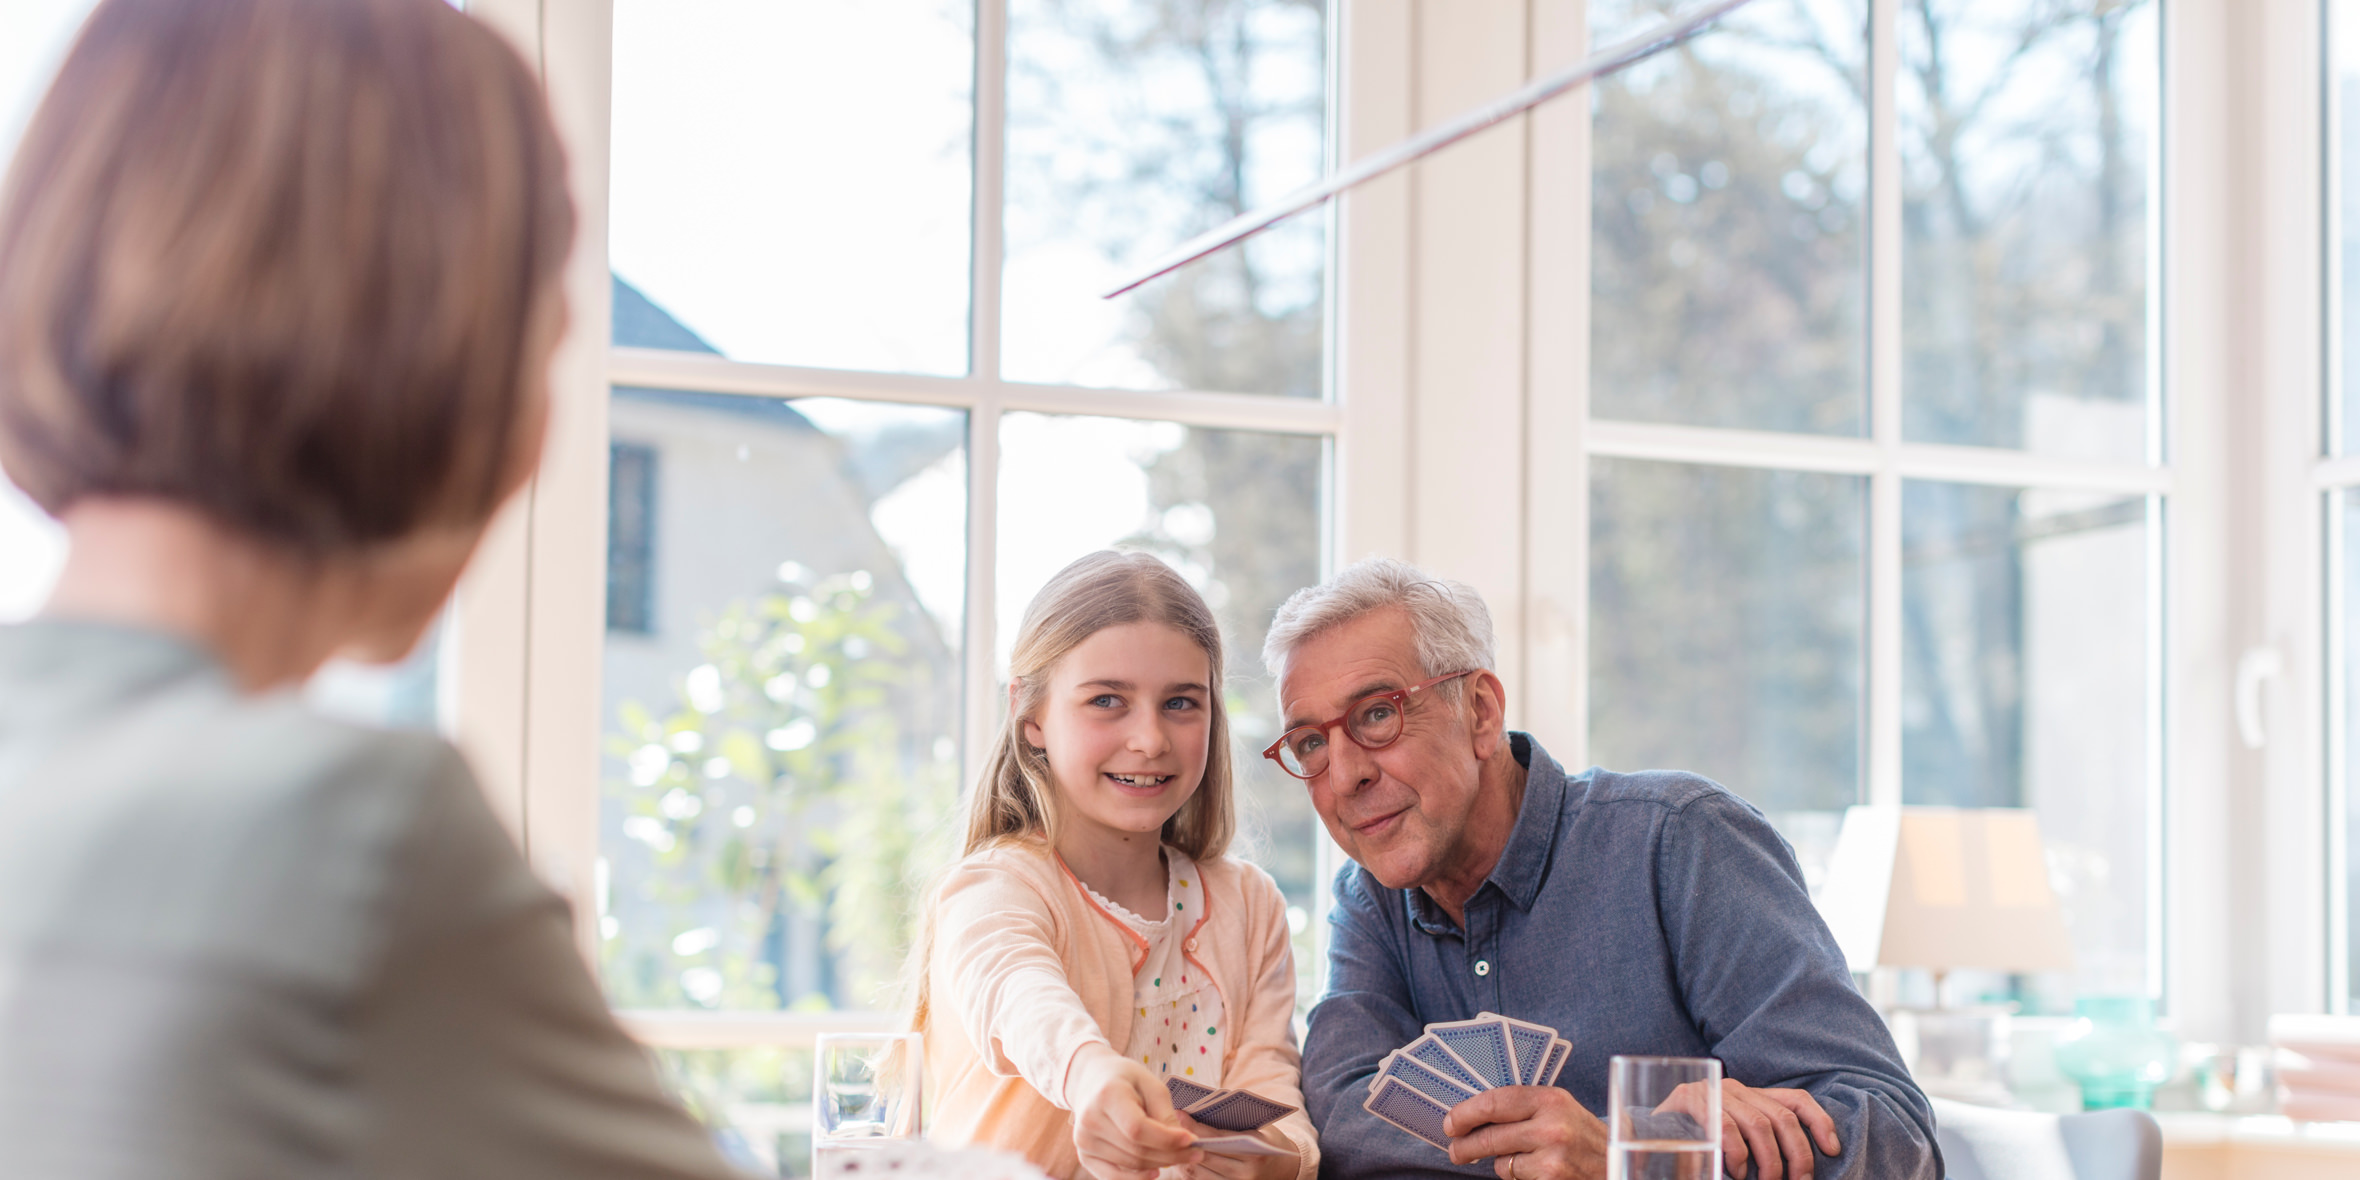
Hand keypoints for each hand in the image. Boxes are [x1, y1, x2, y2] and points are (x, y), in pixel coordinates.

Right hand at [1067, 1046, 1202, 1179]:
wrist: (1091, 1081)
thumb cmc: (1125, 1080)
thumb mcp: (1150, 1083)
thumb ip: (1164, 1113)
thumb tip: (1183, 1143)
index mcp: (1107, 1096)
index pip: (1137, 1128)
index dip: (1166, 1139)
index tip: (1191, 1140)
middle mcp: (1090, 1120)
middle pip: (1136, 1150)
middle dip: (1171, 1155)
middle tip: (1196, 1152)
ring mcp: (1084, 1141)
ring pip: (1131, 1165)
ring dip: (1160, 1164)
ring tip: (1180, 1156)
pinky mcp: (1084, 1155)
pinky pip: (1113, 1177)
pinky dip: (1137, 1179)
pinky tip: (1156, 1172)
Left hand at [1156, 1113, 1296, 1179]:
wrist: (1285, 1169)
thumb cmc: (1268, 1140)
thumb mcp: (1258, 1127)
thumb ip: (1234, 1121)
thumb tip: (1201, 1108)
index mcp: (1255, 1152)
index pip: (1219, 1138)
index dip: (1196, 1126)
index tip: (1180, 1113)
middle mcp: (1246, 1174)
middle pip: (1206, 1156)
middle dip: (1186, 1140)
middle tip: (1169, 1124)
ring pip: (1200, 1173)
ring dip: (1184, 1157)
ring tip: (1173, 1140)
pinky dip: (1191, 1170)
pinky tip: (1182, 1158)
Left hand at [1441, 1085, 1608, 1179]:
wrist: (1617, 1165)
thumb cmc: (1582, 1136)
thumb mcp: (1560, 1110)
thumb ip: (1524, 1107)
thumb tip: (1474, 1114)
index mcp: (1551, 1099)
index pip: (1495, 1101)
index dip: (1466, 1113)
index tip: (1451, 1122)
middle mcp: (1552, 1126)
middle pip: (1490, 1136)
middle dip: (1465, 1145)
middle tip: (1456, 1150)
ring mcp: (1553, 1157)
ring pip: (1501, 1161)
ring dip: (1501, 1162)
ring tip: (1519, 1159)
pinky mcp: (1551, 1179)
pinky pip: (1515, 1178)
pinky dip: (1518, 1177)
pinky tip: (1536, 1171)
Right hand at [1656, 1078, 1840, 1179]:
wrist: (1644, 1136)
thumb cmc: (1694, 1145)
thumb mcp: (1734, 1143)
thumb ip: (1758, 1146)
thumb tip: (1798, 1172)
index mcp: (1751, 1096)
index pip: (1795, 1100)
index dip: (1820, 1121)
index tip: (1833, 1149)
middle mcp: (1735, 1088)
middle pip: (1782, 1116)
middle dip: (1798, 1154)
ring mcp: (1712, 1091)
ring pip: (1759, 1124)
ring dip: (1769, 1161)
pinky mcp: (1689, 1098)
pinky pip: (1725, 1128)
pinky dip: (1737, 1156)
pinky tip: (1735, 1172)